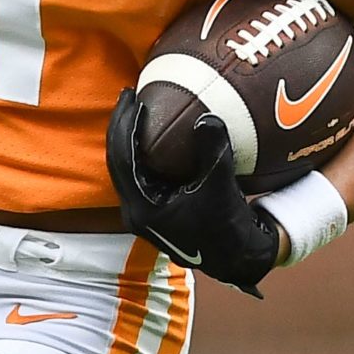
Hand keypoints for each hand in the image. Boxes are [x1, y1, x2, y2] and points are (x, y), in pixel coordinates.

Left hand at [105, 91, 281, 294]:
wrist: (236, 258)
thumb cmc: (227, 229)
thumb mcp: (221, 187)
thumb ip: (213, 151)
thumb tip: (206, 117)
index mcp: (142, 208)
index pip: (122, 160)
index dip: (125, 127)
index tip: (134, 100)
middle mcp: (136, 211)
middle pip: (117, 161)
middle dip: (121, 126)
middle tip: (128, 94)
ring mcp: (144, 211)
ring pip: (127, 167)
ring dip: (130, 137)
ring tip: (136, 108)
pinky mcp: (155, 209)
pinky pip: (141, 173)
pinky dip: (144, 151)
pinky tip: (155, 134)